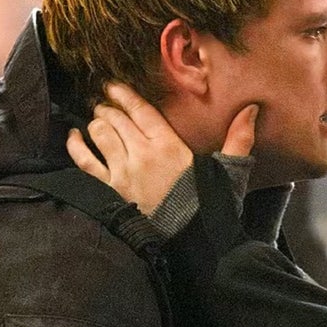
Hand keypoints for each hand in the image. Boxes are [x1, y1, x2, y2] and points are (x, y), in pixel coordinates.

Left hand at [65, 83, 258, 214]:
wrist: (191, 242)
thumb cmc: (210, 206)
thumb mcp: (229, 171)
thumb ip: (239, 138)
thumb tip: (252, 109)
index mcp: (170, 146)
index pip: (141, 110)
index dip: (124, 94)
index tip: (113, 85)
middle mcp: (142, 154)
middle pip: (116, 119)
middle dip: (108, 107)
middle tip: (106, 102)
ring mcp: (123, 173)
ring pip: (100, 134)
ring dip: (96, 122)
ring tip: (98, 117)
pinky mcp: (111, 190)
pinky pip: (85, 162)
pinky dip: (76, 146)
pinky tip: (74, 135)